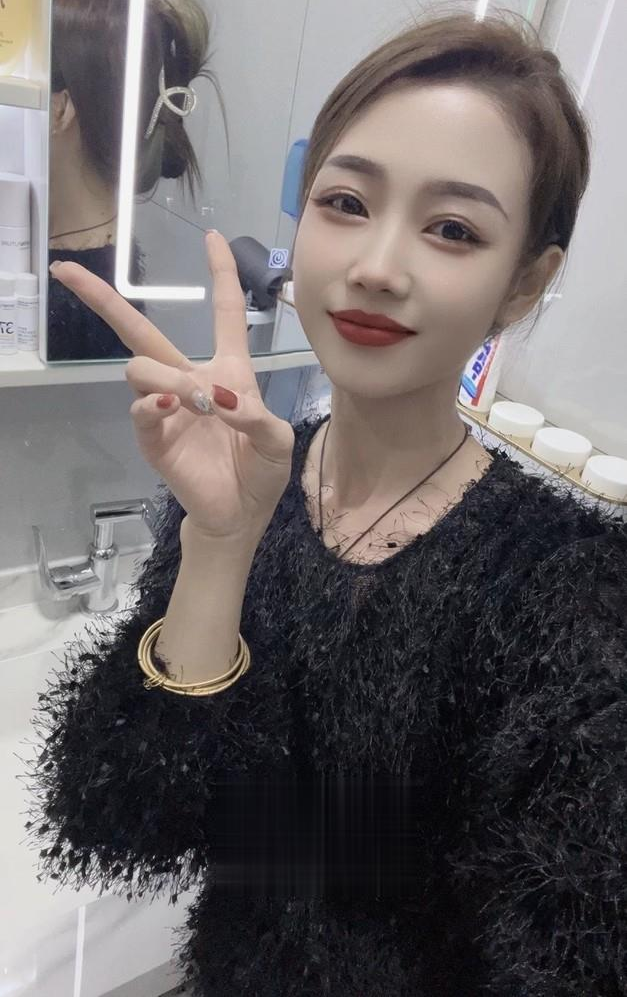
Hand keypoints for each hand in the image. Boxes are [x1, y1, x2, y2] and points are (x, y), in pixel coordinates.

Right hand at [49, 232, 294, 540]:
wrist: (241, 513)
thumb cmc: (261, 472)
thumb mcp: (276, 440)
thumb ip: (257, 416)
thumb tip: (219, 399)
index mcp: (228, 370)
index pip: (223, 311)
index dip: (220, 273)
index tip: (211, 236)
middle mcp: (189, 381)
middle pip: (141, 330)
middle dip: (103, 299)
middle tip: (67, 270)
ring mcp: (165, 409)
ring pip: (140, 366)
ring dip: (167, 375)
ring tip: (197, 401)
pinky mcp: (152, 438)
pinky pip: (140, 408)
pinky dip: (153, 403)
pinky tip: (171, 406)